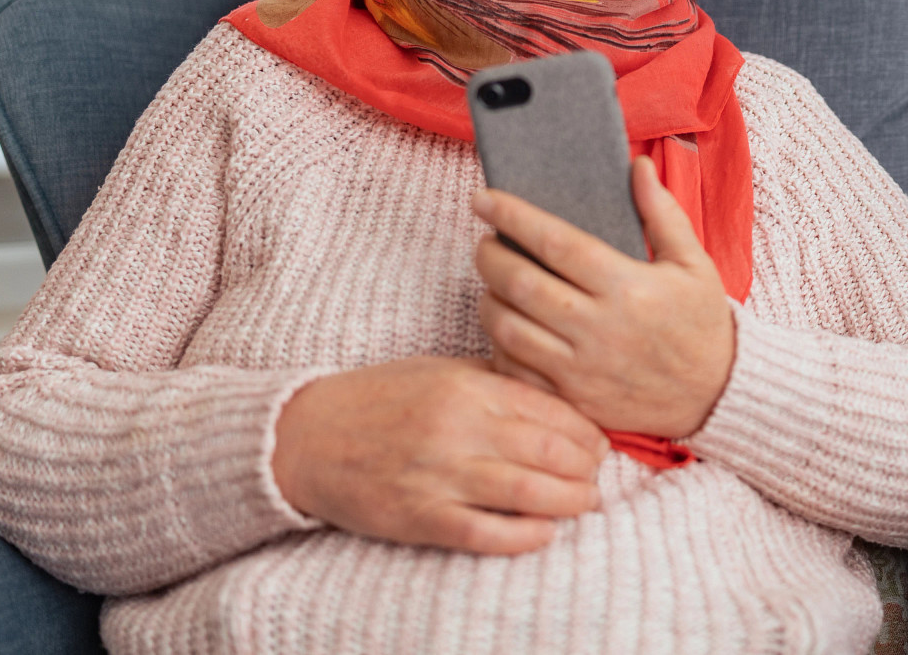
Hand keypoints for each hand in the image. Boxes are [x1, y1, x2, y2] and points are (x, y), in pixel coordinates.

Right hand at [271, 357, 607, 554]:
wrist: (307, 436)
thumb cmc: (381, 398)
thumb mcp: (441, 371)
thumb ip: (496, 380)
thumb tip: (556, 393)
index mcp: (468, 387)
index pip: (551, 410)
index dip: (586, 430)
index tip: (600, 442)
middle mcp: (458, 428)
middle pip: (549, 451)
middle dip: (586, 467)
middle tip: (598, 474)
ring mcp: (438, 475)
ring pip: (527, 493)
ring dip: (568, 502)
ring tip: (585, 503)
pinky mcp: (418, 516)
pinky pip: (485, 533)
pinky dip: (524, 537)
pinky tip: (544, 534)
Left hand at [474, 156, 736, 439]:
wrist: (717, 393)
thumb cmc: (701, 322)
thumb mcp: (692, 261)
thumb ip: (661, 211)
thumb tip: (637, 165)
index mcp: (628, 285)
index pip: (556, 242)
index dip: (513, 216)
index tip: (484, 198)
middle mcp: (600, 327)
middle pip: (521, 284)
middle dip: (490, 256)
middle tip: (485, 242)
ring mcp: (583, 368)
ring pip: (509, 329)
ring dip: (488, 300)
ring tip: (493, 284)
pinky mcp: (574, 399)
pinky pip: (517, 372)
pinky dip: (499, 347)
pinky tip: (506, 327)